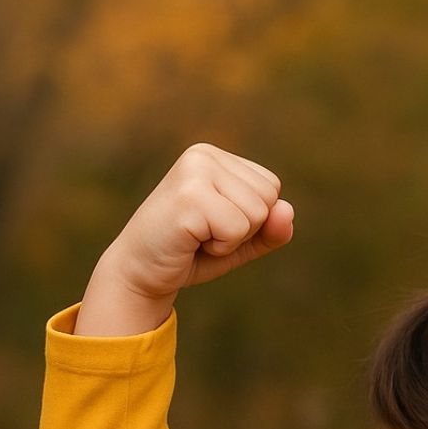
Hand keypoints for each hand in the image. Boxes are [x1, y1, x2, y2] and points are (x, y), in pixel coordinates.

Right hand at [77, 143, 293, 334]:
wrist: (140, 273)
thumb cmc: (191, 253)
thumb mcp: (242, 241)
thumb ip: (272, 229)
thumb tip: (287, 210)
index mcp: (215, 156)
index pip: (272, 187)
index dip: (252, 219)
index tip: (214, 224)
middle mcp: (203, 155)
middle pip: (269, 198)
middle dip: (245, 229)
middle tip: (204, 233)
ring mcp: (194, 171)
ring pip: (258, 213)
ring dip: (231, 239)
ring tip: (196, 236)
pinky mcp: (189, 196)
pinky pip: (237, 228)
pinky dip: (220, 247)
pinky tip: (190, 241)